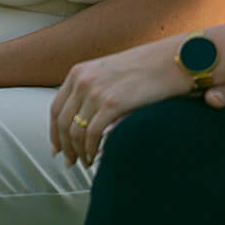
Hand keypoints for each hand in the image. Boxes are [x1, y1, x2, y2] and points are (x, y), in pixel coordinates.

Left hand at [50, 35, 192, 167]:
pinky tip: (97, 157)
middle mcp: (82, 81)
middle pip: (63, 123)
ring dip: (79, 152)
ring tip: (87, 163)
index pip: (55, 108)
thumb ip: (91, 89)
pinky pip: (92, 134)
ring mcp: (96, 92)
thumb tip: (81, 119)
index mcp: (78, 72)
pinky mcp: (112, 104)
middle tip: (71, 163)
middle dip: (65, 147)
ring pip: (75, 132)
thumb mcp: (108, 72)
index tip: (58, 149)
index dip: (54, 133)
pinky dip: (91, 150)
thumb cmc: (144, 69)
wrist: (170, 61)